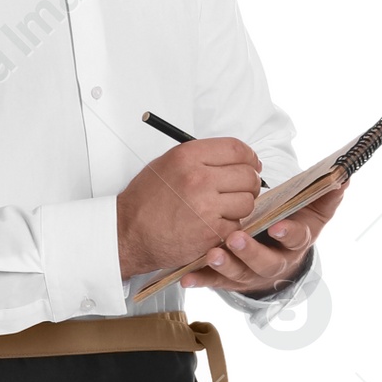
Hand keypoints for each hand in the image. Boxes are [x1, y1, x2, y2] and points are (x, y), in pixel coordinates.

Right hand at [116, 135, 263, 279]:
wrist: (128, 233)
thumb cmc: (145, 201)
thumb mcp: (167, 164)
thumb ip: (200, 158)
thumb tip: (234, 157)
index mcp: (188, 157)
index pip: (236, 148)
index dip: (250, 157)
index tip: (252, 164)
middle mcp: (198, 178)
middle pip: (247, 175)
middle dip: (248, 183)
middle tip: (241, 190)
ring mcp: (206, 206)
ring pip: (247, 201)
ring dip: (240, 207)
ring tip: (222, 210)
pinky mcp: (210, 232)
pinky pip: (237, 225)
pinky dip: (230, 227)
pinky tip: (213, 225)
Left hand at [180, 172, 346, 294]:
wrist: (275, 255)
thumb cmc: (292, 225)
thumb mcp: (313, 213)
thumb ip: (326, 195)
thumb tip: (343, 177)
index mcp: (295, 243)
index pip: (296, 239)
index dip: (288, 234)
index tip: (278, 226)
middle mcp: (274, 262)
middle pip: (265, 262)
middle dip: (251, 252)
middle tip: (237, 238)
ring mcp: (250, 272)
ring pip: (238, 273)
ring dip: (225, 265)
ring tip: (211, 253)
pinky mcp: (228, 279)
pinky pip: (213, 280)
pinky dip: (201, 279)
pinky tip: (187, 276)